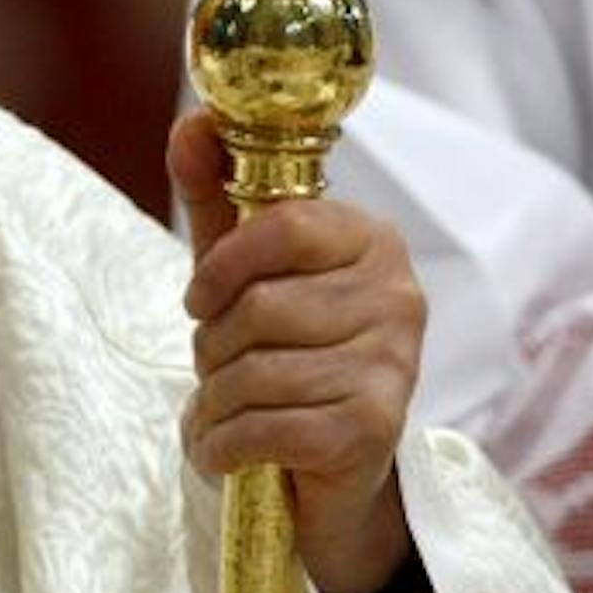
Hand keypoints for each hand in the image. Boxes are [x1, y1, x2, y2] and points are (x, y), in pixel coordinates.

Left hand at [168, 110, 426, 592]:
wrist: (329, 470)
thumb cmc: (282, 350)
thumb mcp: (243, 267)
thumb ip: (217, 191)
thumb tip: (193, 122)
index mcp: (372, 240)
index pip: (284, 225)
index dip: (222, 265)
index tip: (199, 299)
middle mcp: (399, 297)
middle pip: (261, 307)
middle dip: (214, 346)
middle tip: (219, 366)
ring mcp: (395, 366)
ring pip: (257, 371)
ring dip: (215, 400)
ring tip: (224, 408)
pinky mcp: (375, 431)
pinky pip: (265, 427)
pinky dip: (223, 445)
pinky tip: (226, 450)